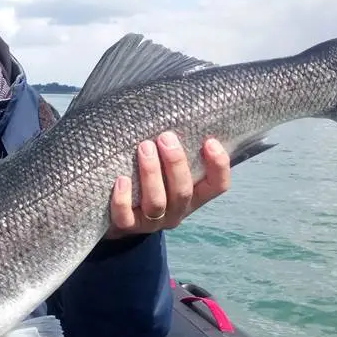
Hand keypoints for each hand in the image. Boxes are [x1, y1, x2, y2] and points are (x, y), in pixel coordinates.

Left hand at [105, 132, 229, 239]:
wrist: (118, 218)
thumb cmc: (147, 182)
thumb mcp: (168, 170)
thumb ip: (176, 152)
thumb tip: (178, 110)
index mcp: (193, 196)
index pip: (217, 186)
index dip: (218, 166)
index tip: (210, 141)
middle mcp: (176, 211)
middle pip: (183, 192)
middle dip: (175, 163)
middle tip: (165, 137)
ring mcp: (151, 222)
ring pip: (157, 203)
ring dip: (151, 174)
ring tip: (144, 147)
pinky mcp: (127, 226)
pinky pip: (126, 217)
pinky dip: (123, 199)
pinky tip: (120, 179)